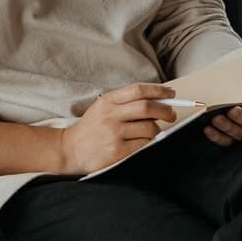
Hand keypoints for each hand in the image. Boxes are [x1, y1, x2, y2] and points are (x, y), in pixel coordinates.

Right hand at [59, 82, 185, 175]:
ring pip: (149, 127)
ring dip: (157, 129)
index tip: (171, 94)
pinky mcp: (118, 150)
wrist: (69, 150)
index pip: (138, 90)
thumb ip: (125, 103)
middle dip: (166, 110)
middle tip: (172, 114)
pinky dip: (149, 142)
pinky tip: (144, 141)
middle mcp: (111, 115)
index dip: (158, 90)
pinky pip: (144, 144)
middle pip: (147, 107)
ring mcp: (114, 133)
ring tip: (153, 131)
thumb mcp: (102, 108)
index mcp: (108, 101)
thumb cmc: (90, 129)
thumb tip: (158, 102)